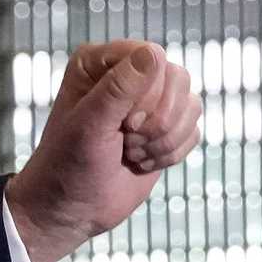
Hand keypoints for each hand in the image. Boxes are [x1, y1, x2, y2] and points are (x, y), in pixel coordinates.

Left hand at [5, 41, 200, 261]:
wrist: (72, 209)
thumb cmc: (68, 165)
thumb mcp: (88, 126)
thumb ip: (118, 89)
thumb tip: (153, 53)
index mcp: (98, 62)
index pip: (151, 57)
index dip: (146, 95)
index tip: (123, 124)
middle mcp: (127, 74)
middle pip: (178, 79)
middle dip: (157, 121)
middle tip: (125, 140)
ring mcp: (149, 100)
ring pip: (191, 105)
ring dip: (163, 141)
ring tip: (129, 153)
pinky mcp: (165, 127)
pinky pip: (194, 130)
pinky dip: (170, 153)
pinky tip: (140, 162)